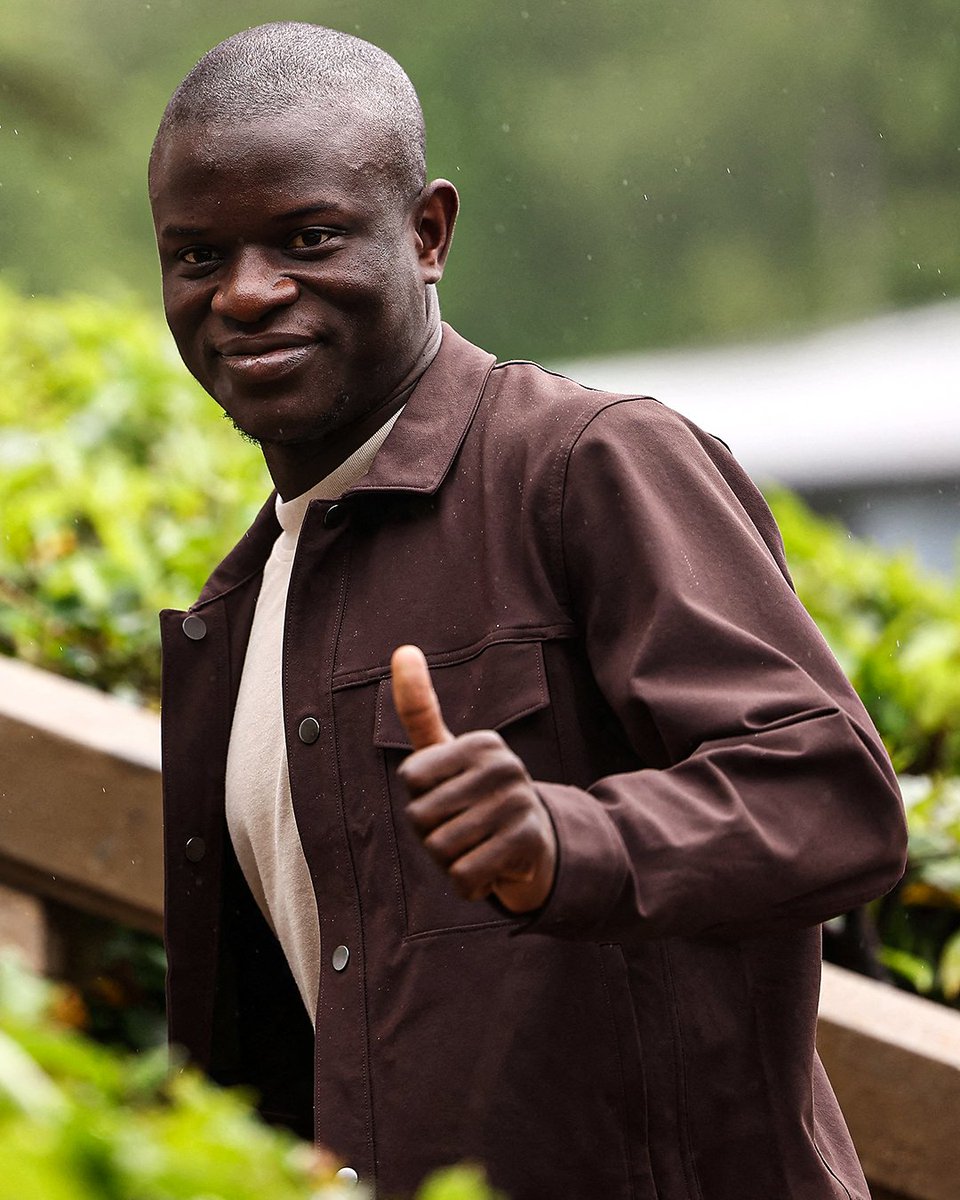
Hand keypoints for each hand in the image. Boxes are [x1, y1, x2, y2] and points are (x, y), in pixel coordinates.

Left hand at [390, 644, 556, 912]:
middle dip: (430, 834)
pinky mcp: (527, 843)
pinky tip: (486, 868)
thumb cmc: (472, 793)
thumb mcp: (445, 750)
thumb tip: (403, 649)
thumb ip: (420, 706)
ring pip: (441, 848)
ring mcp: (520, 803)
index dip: (419, 797)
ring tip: (474, 844)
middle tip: (461, 826)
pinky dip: (465, 882)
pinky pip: (464, 874)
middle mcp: (505, 766)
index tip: (446, 794)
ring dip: (448, 859)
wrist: (532, 844)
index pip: (411, 780)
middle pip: (422, 817)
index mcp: (482, 742)